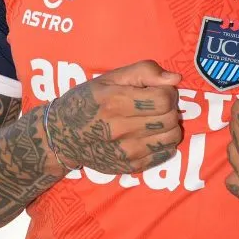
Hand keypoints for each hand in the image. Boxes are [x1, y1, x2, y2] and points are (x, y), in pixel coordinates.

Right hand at [46, 60, 182, 173]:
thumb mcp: (109, 78)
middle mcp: (121, 129)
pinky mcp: (131, 167)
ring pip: (172, 137)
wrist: (62, 137)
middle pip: (170, 118)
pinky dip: (164, 142)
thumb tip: (175, 79)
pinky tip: (150, 135)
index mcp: (115, 102)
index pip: (164, 99)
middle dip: (170, 108)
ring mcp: (126, 152)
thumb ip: (144, 72)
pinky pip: (165, 154)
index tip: (158, 90)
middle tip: (157, 105)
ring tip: (155, 120)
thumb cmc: (87, 101)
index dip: (167, 91)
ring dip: (170, 126)